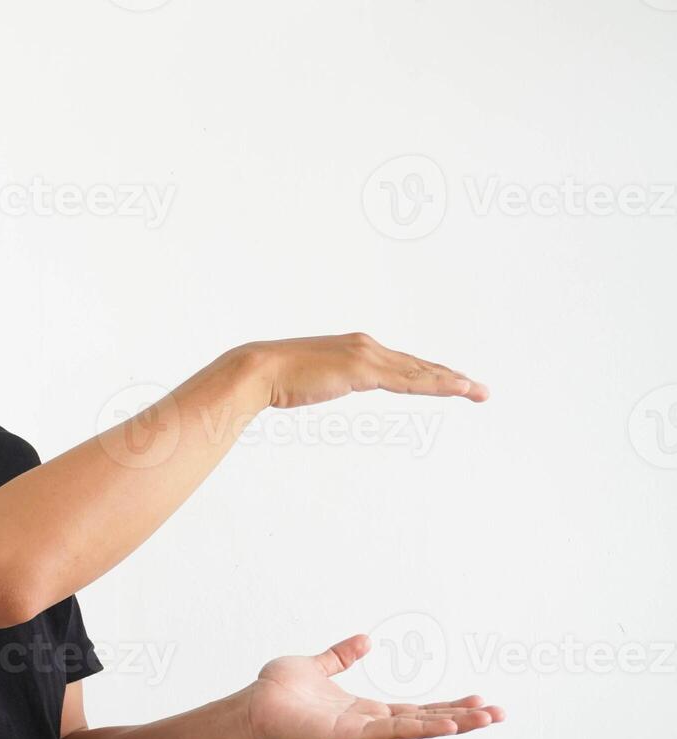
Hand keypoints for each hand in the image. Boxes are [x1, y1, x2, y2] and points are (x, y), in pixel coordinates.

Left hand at [231, 633, 504, 738]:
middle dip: (463, 719)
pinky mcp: (347, 737)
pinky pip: (389, 733)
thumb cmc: (278, 690)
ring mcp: (360, 734)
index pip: (416, 710)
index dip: (447, 707)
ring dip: (451, 724)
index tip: (479, 701)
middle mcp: (368, 725)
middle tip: (500, 714)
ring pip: (415, 730)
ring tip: (486, 719)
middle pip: (425, 722)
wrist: (251, 705)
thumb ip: (342, 655)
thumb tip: (366, 639)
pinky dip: (418, 729)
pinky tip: (446, 726)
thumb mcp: (318, 666)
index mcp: (365, 710)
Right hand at [237, 332, 489, 408]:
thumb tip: (319, 386)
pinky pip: (409, 380)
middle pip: (417, 366)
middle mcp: (366, 346)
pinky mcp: (364, 369)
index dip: (428, 374)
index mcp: (355, 349)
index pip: (401, 364)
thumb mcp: (308, 382)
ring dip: (452, 382)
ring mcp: (366, 356)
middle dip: (450, 378)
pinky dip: (438, 384)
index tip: (450, 382)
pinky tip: (459, 389)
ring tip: (478, 392)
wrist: (259, 371)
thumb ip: (322, 380)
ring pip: (419, 372)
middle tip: (478, 389)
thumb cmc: (276, 380)